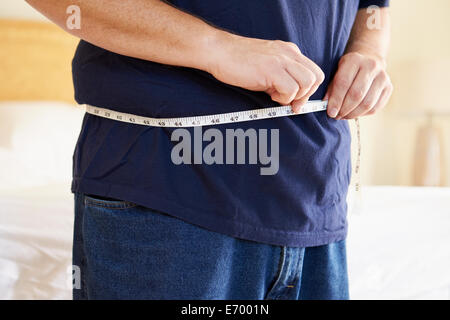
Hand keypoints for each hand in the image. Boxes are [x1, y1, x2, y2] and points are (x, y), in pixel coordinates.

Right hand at [206, 33, 324, 112]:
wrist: (219, 51)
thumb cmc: (238, 61)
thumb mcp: (266, 66)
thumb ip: (280, 77)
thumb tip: (290, 97)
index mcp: (289, 52)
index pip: (314, 71)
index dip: (309, 90)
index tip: (296, 101)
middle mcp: (289, 53)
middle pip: (316, 77)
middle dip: (306, 95)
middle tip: (290, 103)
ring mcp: (281, 60)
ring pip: (307, 83)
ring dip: (294, 96)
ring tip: (276, 96)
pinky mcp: (272, 70)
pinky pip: (291, 89)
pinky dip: (283, 98)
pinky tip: (269, 95)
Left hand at [325, 51, 392, 119]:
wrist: (369, 61)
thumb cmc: (348, 71)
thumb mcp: (336, 73)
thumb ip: (331, 89)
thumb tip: (329, 107)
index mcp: (354, 60)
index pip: (343, 83)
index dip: (336, 100)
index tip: (330, 112)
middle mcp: (371, 66)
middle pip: (356, 95)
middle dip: (344, 109)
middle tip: (336, 116)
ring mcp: (383, 77)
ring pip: (367, 104)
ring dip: (353, 114)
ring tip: (344, 116)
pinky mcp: (389, 88)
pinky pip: (375, 108)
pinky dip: (362, 114)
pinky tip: (354, 113)